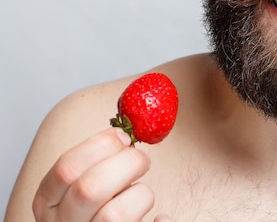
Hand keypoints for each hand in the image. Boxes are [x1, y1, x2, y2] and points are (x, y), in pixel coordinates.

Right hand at [32, 128, 154, 221]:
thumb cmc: (93, 209)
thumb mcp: (79, 184)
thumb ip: (95, 161)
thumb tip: (126, 129)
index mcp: (49, 203)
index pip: (66, 168)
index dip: (100, 145)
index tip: (123, 136)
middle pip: (90, 188)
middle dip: (126, 163)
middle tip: (142, 160)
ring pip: (115, 215)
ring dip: (140, 194)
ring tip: (141, 193)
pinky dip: (162, 221)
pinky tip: (158, 218)